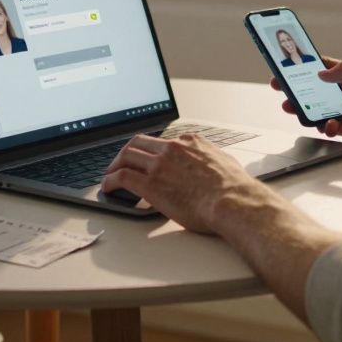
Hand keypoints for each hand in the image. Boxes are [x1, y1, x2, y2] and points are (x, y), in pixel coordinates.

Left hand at [102, 133, 270, 233]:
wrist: (232, 201)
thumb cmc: (234, 188)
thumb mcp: (225, 162)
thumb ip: (212, 158)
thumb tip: (213, 162)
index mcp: (190, 142)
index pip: (162, 140)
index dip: (151, 150)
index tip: (146, 157)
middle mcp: (172, 148)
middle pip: (139, 142)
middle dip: (127, 152)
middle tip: (121, 162)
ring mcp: (160, 164)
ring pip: (127, 155)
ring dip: (115, 164)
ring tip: (110, 174)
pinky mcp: (150, 183)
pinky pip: (122, 176)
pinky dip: (111, 180)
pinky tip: (108, 187)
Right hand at [272, 57, 341, 146]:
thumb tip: (321, 74)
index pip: (320, 70)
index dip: (301, 69)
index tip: (283, 68)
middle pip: (313, 92)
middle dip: (295, 92)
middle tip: (282, 92)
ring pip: (318, 112)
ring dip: (305, 111)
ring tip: (295, 110)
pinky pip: (332, 129)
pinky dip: (326, 127)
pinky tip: (330, 125)